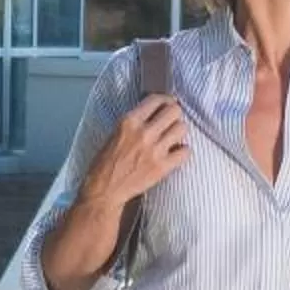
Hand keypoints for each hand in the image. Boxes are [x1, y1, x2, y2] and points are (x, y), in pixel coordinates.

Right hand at [80, 93, 190, 211]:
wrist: (104, 190)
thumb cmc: (105, 163)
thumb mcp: (115, 132)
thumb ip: (135, 121)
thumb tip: (154, 112)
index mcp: (129, 122)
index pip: (157, 99)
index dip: (165, 100)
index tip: (167, 104)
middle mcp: (143, 133)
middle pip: (174, 111)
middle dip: (174, 114)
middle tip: (170, 121)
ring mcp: (155, 150)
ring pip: (182, 128)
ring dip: (179, 131)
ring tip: (172, 137)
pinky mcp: (162, 167)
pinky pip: (185, 152)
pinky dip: (182, 152)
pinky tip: (175, 153)